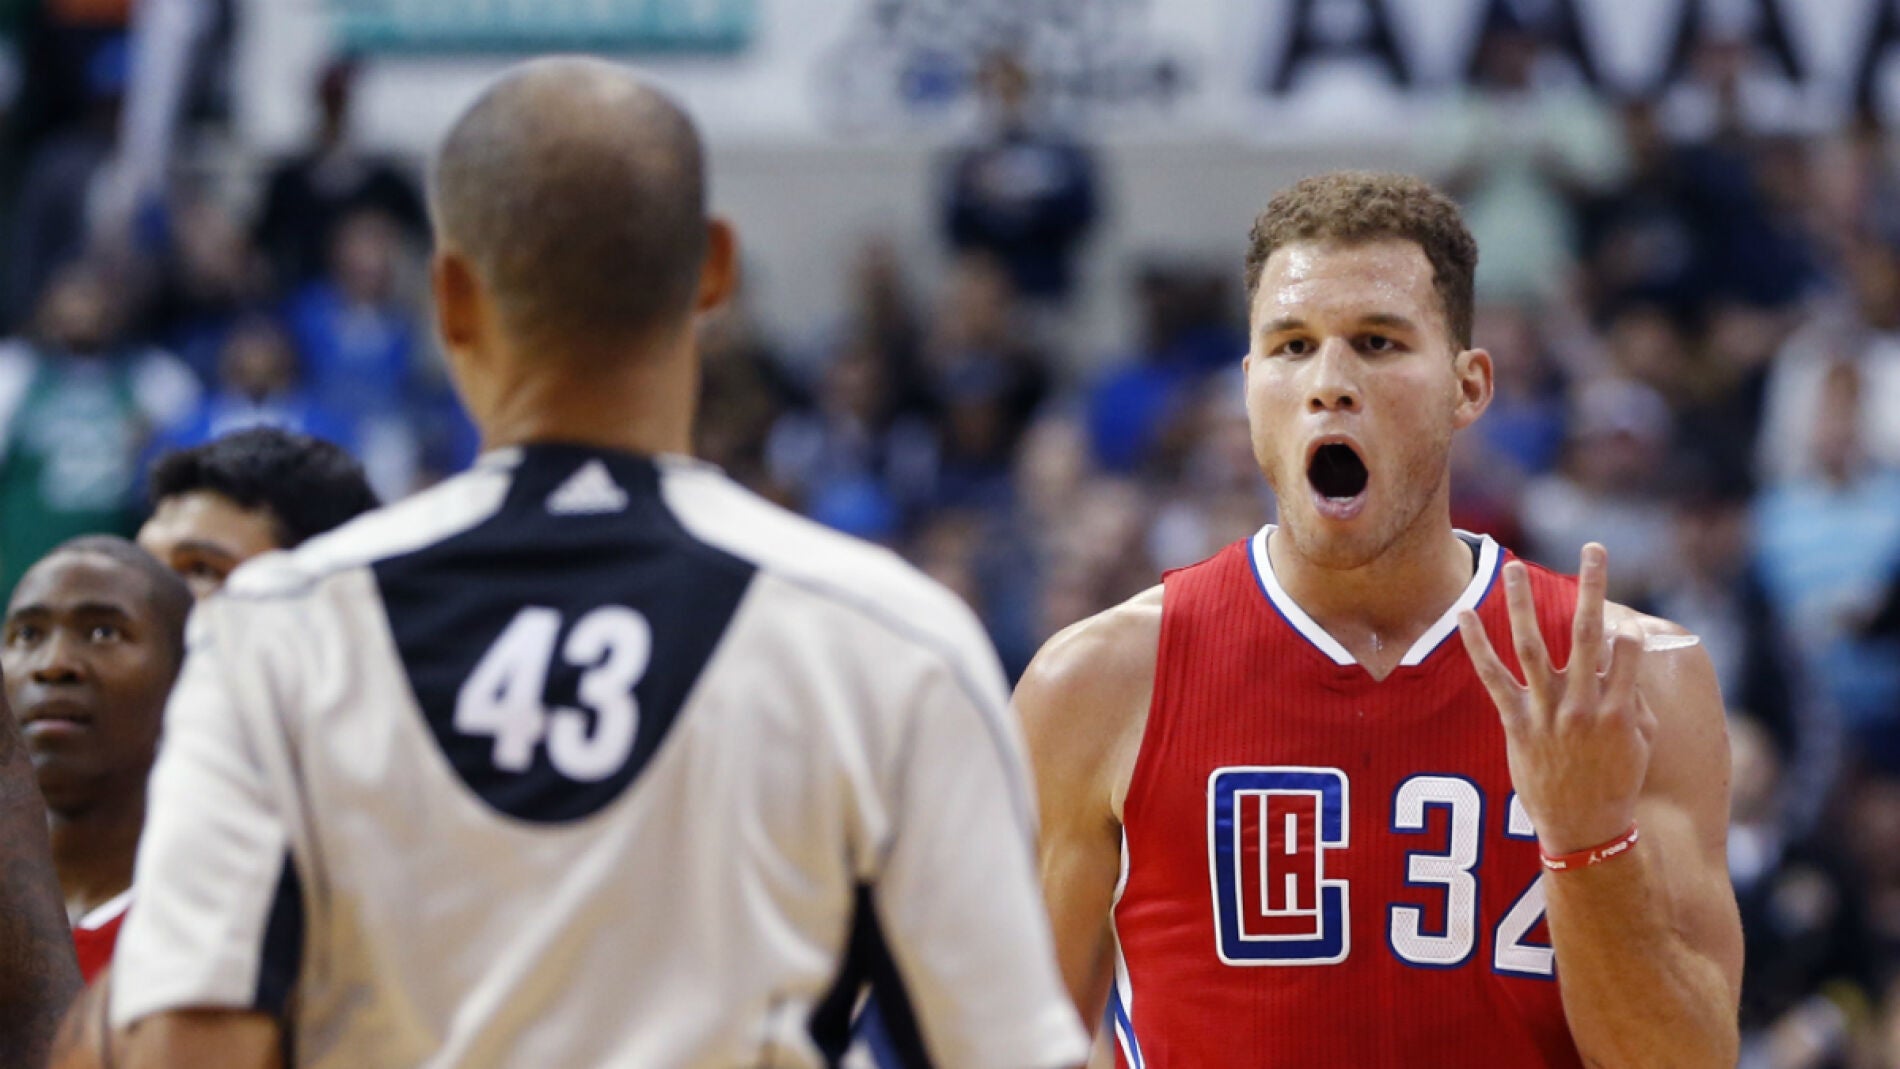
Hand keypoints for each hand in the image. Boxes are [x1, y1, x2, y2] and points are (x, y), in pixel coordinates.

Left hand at [1456, 543, 1656, 855]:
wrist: (1586, 829)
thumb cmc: (1618, 785)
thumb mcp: (1641, 744)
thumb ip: (1634, 700)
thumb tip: (1624, 666)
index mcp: (1620, 709)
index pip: (1625, 649)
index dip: (1625, 630)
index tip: (1621, 622)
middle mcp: (1584, 705)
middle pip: (1589, 633)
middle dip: (1593, 586)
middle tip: (1594, 548)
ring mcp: (1547, 713)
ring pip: (1533, 645)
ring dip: (1523, 603)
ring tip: (1513, 567)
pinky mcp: (1516, 723)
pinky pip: (1492, 678)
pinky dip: (1477, 646)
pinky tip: (1464, 615)